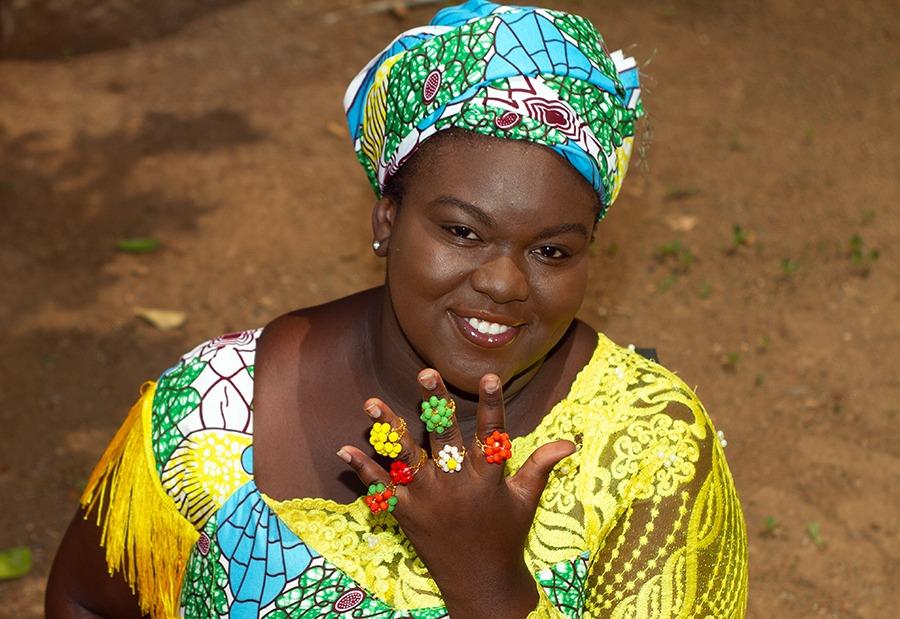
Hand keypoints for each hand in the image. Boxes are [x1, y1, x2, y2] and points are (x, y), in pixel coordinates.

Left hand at [338, 369, 575, 617]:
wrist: (480, 583)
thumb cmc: (506, 535)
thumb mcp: (526, 499)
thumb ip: (541, 465)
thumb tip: (571, 442)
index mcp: (488, 479)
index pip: (492, 434)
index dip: (492, 405)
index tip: (489, 377)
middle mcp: (456, 486)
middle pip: (444, 438)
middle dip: (435, 404)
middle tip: (426, 373)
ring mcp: (428, 500)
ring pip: (406, 458)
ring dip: (388, 430)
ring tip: (370, 404)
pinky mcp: (406, 513)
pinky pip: (382, 489)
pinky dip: (363, 471)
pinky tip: (344, 449)